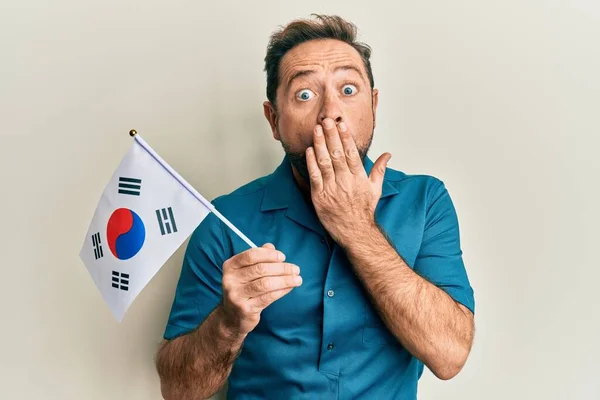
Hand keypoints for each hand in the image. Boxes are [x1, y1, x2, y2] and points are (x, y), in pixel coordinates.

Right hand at [220, 243, 301, 334]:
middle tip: (296, 269)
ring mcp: (236, 295)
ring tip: (298, 279)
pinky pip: (268, 297)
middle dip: (281, 268)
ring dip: (285, 280)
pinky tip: (290, 288)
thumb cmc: (244, 289)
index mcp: (230, 266)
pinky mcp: (245, 309)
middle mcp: (230, 280)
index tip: (283, 257)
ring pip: (265, 283)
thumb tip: (271, 247)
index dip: (269, 254)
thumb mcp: (247, 272)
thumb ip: (258, 258)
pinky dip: (282, 291)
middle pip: (260, 269)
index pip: (251, 255)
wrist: (232, 317)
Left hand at [305, 118, 390, 244]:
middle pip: (337, 154)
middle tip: (327, 121)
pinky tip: (309, 150)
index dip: (346, 138)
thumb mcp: (376, 189)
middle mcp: (345, 182)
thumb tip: (388, 154)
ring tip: (317, 130)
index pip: (352, 153)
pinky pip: (315, 177)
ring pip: (325, 162)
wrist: (355, 232)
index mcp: (359, 178)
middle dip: (331, 136)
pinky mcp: (320, 197)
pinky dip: (311, 163)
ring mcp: (332, 189)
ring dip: (320, 144)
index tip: (341, 125)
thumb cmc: (364, 211)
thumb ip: (379, 169)